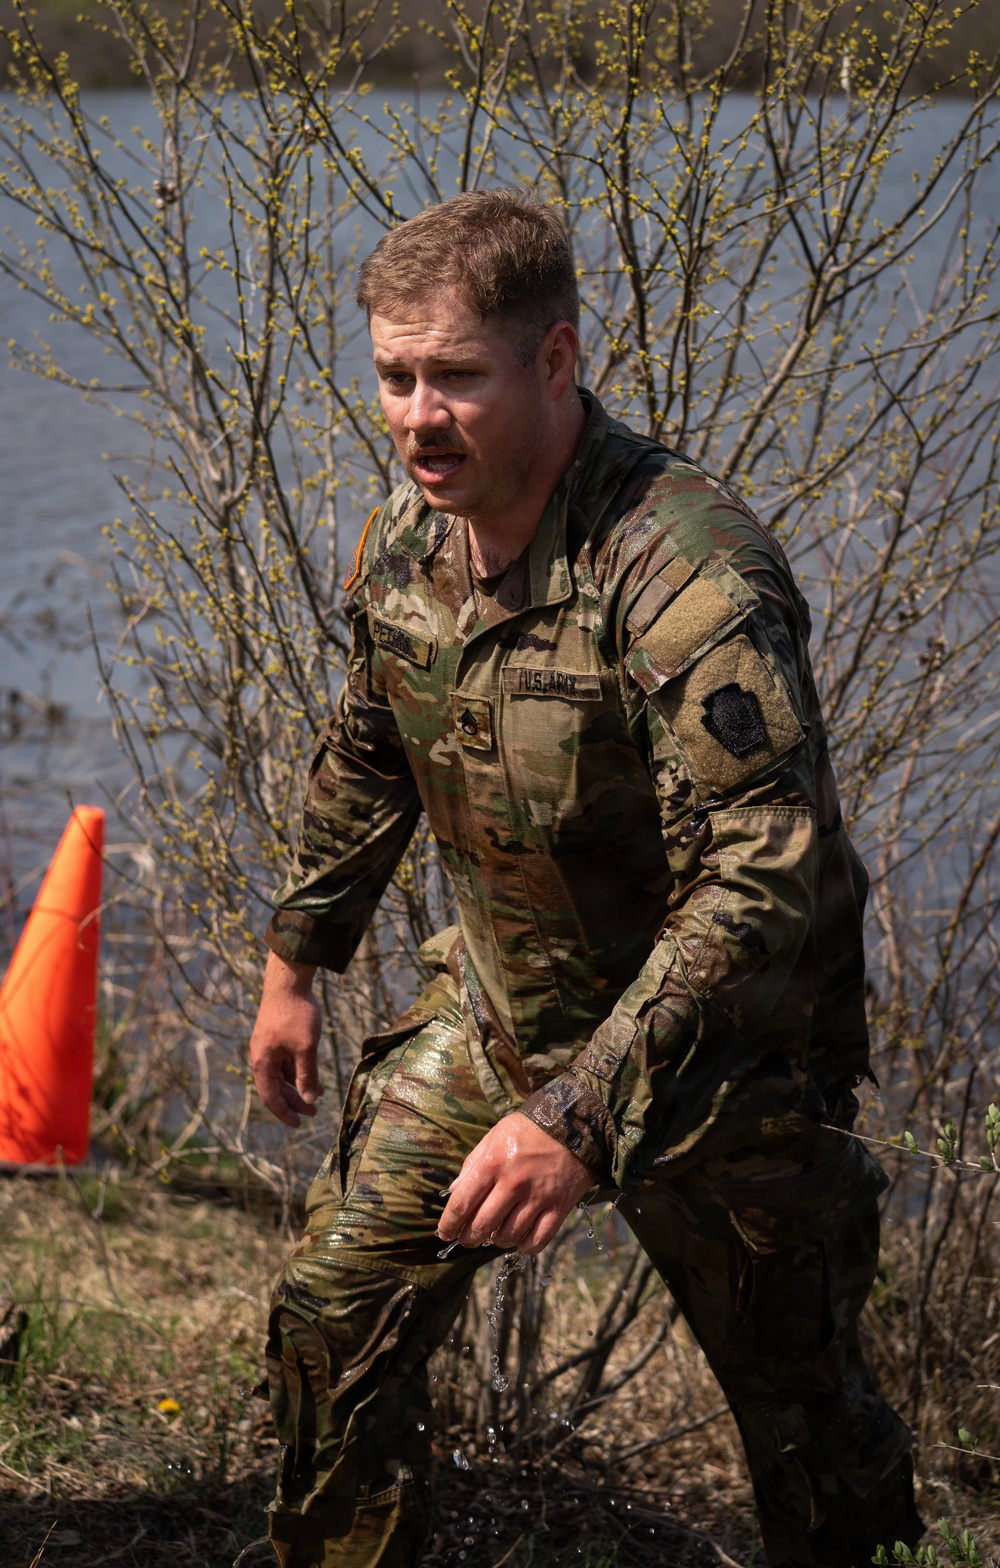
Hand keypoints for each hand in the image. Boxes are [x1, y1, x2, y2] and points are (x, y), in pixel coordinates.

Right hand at [249, 951, 323, 1126]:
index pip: (270, 1096)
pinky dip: (297, 1071)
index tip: (298, 1124)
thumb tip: (309, 1100)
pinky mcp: (276, 1037)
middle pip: (275, 1087)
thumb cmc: (296, 1014)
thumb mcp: (306, 1048)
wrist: (288, 982)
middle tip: (313, 1112)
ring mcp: (268, 1047)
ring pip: (281, 1074)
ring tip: (318, 1095)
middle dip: (294, 1100)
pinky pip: (285, 1062)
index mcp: (262, 1062)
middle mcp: (261, 1056)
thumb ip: (307, 1075)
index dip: (284, 1112)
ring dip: (297, 1086)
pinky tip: (313, 1076)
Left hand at [437, 1112, 591, 1256]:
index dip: (449, 1224)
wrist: (574, 1124)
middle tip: (467, 1238)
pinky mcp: (559, 1207)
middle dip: (469, 1238)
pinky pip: (537, 1240)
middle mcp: (513, 1183)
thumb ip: (472, 1164)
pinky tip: (518, 1240)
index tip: (444, 1233)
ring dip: (495, 1241)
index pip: (462, 1204)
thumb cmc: (528, 1129)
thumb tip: (454, 1192)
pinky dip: (524, 1247)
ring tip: (493, 1235)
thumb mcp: (494, 1136)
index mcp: (493, 1163)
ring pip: (508, 1236)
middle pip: (482, 1225)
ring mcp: (537, 1197)